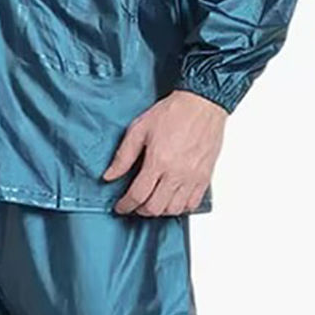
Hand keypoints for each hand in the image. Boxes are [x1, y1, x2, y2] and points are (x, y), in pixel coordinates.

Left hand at [103, 90, 226, 215]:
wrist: (203, 103)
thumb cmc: (173, 112)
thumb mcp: (139, 129)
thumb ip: (123, 155)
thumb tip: (109, 176)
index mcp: (159, 161)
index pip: (138, 195)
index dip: (125, 205)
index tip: (120, 206)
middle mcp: (177, 173)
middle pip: (155, 208)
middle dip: (140, 210)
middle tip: (135, 204)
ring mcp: (192, 177)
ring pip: (173, 210)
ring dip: (159, 211)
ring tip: (152, 201)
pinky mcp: (204, 178)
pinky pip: (192, 204)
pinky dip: (180, 208)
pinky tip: (172, 200)